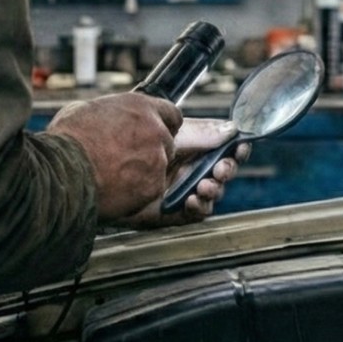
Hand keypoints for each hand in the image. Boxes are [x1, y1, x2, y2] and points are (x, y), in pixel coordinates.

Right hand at [45, 93, 180, 221]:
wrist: (63, 171)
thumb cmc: (68, 139)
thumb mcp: (85, 110)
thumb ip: (109, 113)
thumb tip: (106, 118)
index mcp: (141, 107)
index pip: (171, 115)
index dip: (161, 125)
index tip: (151, 135)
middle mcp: (155, 131)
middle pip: (167, 143)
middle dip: (151, 151)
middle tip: (127, 160)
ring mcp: (157, 160)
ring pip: (159, 168)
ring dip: (144, 173)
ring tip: (116, 177)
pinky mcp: (153, 186)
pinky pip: (151, 190)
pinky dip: (138, 192)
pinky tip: (116, 190)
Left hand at [115, 118, 251, 228]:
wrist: (102, 164)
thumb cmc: (130, 141)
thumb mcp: (170, 132)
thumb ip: (203, 132)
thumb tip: (232, 128)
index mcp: (191, 145)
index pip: (223, 148)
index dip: (236, 149)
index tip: (240, 147)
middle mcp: (189, 167)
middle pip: (222, 171)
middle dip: (227, 169)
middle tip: (220, 169)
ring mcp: (181, 188)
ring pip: (211, 193)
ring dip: (214, 189)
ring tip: (204, 185)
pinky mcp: (171, 209)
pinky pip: (195, 213)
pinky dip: (199, 207)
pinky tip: (193, 199)